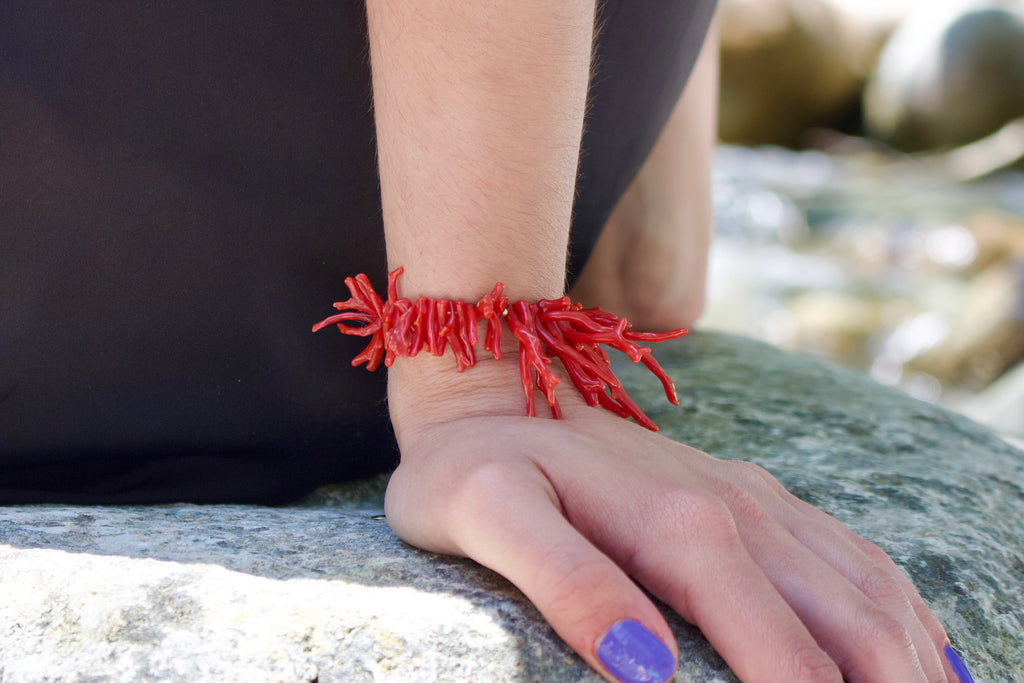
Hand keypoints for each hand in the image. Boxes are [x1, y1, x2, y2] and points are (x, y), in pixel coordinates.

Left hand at [385, 388, 959, 681]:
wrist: (495, 388)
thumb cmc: (475, 466)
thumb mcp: (490, 516)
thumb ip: (566, 582)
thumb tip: (647, 667)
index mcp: (687, 530)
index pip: (786, 659)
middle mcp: (740, 512)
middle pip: (854, 629)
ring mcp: (752, 500)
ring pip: (868, 589)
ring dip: (908, 660)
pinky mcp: (749, 497)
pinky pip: (849, 554)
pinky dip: (896, 608)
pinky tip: (912, 646)